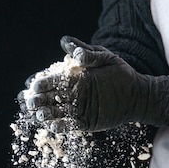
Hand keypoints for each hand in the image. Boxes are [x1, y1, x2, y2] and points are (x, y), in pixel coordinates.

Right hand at [22, 36, 168, 131]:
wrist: (138, 93)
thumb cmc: (120, 73)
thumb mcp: (104, 57)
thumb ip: (85, 52)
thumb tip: (63, 41)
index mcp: (72, 77)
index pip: (51, 80)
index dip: (41, 82)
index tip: (34, 84)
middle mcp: (71, 93)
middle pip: (49, 98)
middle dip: (38, 99)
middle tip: (31, 101)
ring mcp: (76, 108)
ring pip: (56, 112)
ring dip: (46, 114)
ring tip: (39, 114)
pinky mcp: (84, 122)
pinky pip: (69, 125)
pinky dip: (60, 126)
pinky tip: (53, 125)